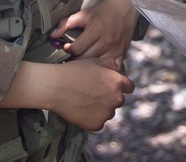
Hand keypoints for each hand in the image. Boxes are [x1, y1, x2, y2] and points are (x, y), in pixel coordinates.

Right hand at [0, 57, 134, 130]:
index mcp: (117, 83)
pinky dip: (92, 118)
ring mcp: (106, 114)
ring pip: (108, 112)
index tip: (112, 86)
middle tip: (93, 93)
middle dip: (110, 97)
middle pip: (118, 100)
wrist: (56, 87)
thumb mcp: (95, 61)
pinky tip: (81, 110)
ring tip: (85, 101)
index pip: (129, 87)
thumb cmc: (75, 71)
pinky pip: (98, 122)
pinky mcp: (96, 125)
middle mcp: (116, 99)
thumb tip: (118, 69)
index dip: (122, 86)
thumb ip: (111, 64)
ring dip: (102, 108)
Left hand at [50, 0, 137, 65]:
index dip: (68, 50)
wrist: (126, 8)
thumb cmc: (102, 12)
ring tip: (81, 64)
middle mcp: (107, 41)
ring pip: (97, 67)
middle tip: (70, 58)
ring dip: (87, 67)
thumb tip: (52, 37)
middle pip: (85, 60)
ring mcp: (116, 50)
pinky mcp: (122, 55)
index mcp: (96, 30)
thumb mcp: (84, 14)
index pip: (76, 49)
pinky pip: (111, 70)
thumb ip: (66, 23)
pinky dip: (103, 71)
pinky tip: (96, 68)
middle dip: (75, 60)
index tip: (66, 47)